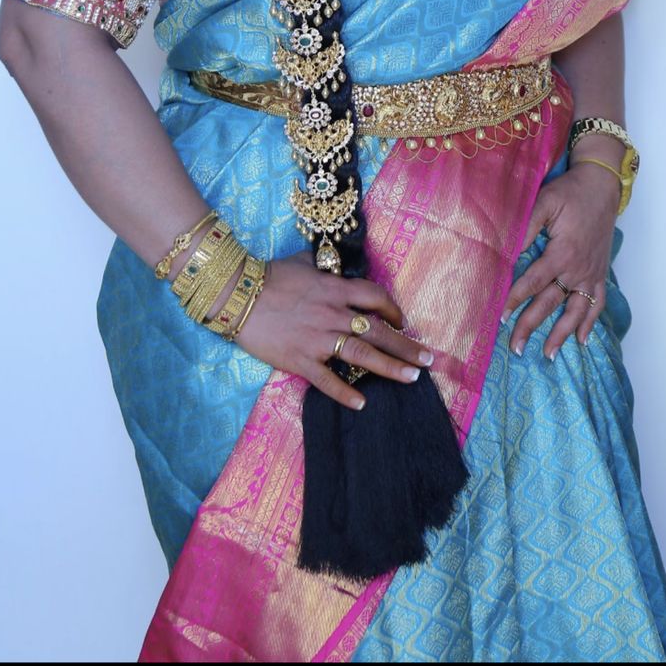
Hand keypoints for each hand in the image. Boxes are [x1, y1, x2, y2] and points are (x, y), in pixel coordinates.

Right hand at [233, 250, 434, 411]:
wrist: (237, 295)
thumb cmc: (269, 276)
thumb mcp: (302, 262)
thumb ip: (323, 267)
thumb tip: (336, 266)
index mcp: (334, 289)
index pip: (375, 297)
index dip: (393, 309)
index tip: (402, 321)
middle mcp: (332, 314)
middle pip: (378, 330)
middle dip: (406, 345)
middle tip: (428, 359)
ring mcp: (318, 338)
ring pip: (362, 354)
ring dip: (390, 367)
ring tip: (412, 378)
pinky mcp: (300, 359)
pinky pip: (327, 380)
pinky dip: (345, 393)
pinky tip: (362, 403)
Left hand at [501, 162, 620, 359]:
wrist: (601, 185)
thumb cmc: (569, 192)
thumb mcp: (544, 203)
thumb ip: (526, 228)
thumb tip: (507, 251)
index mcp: (562, 253)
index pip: (533, 282)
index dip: (515, 299)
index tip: (501, 317)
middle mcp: (578, 269)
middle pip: (551, 303)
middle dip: (531, 326)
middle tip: (515, 348)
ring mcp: (591, 274)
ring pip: (576, 311)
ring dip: (561, 334)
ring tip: (548, 355)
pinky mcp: (600, 273)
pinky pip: (597, 303)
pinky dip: (590, 322)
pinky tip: (582, 340)